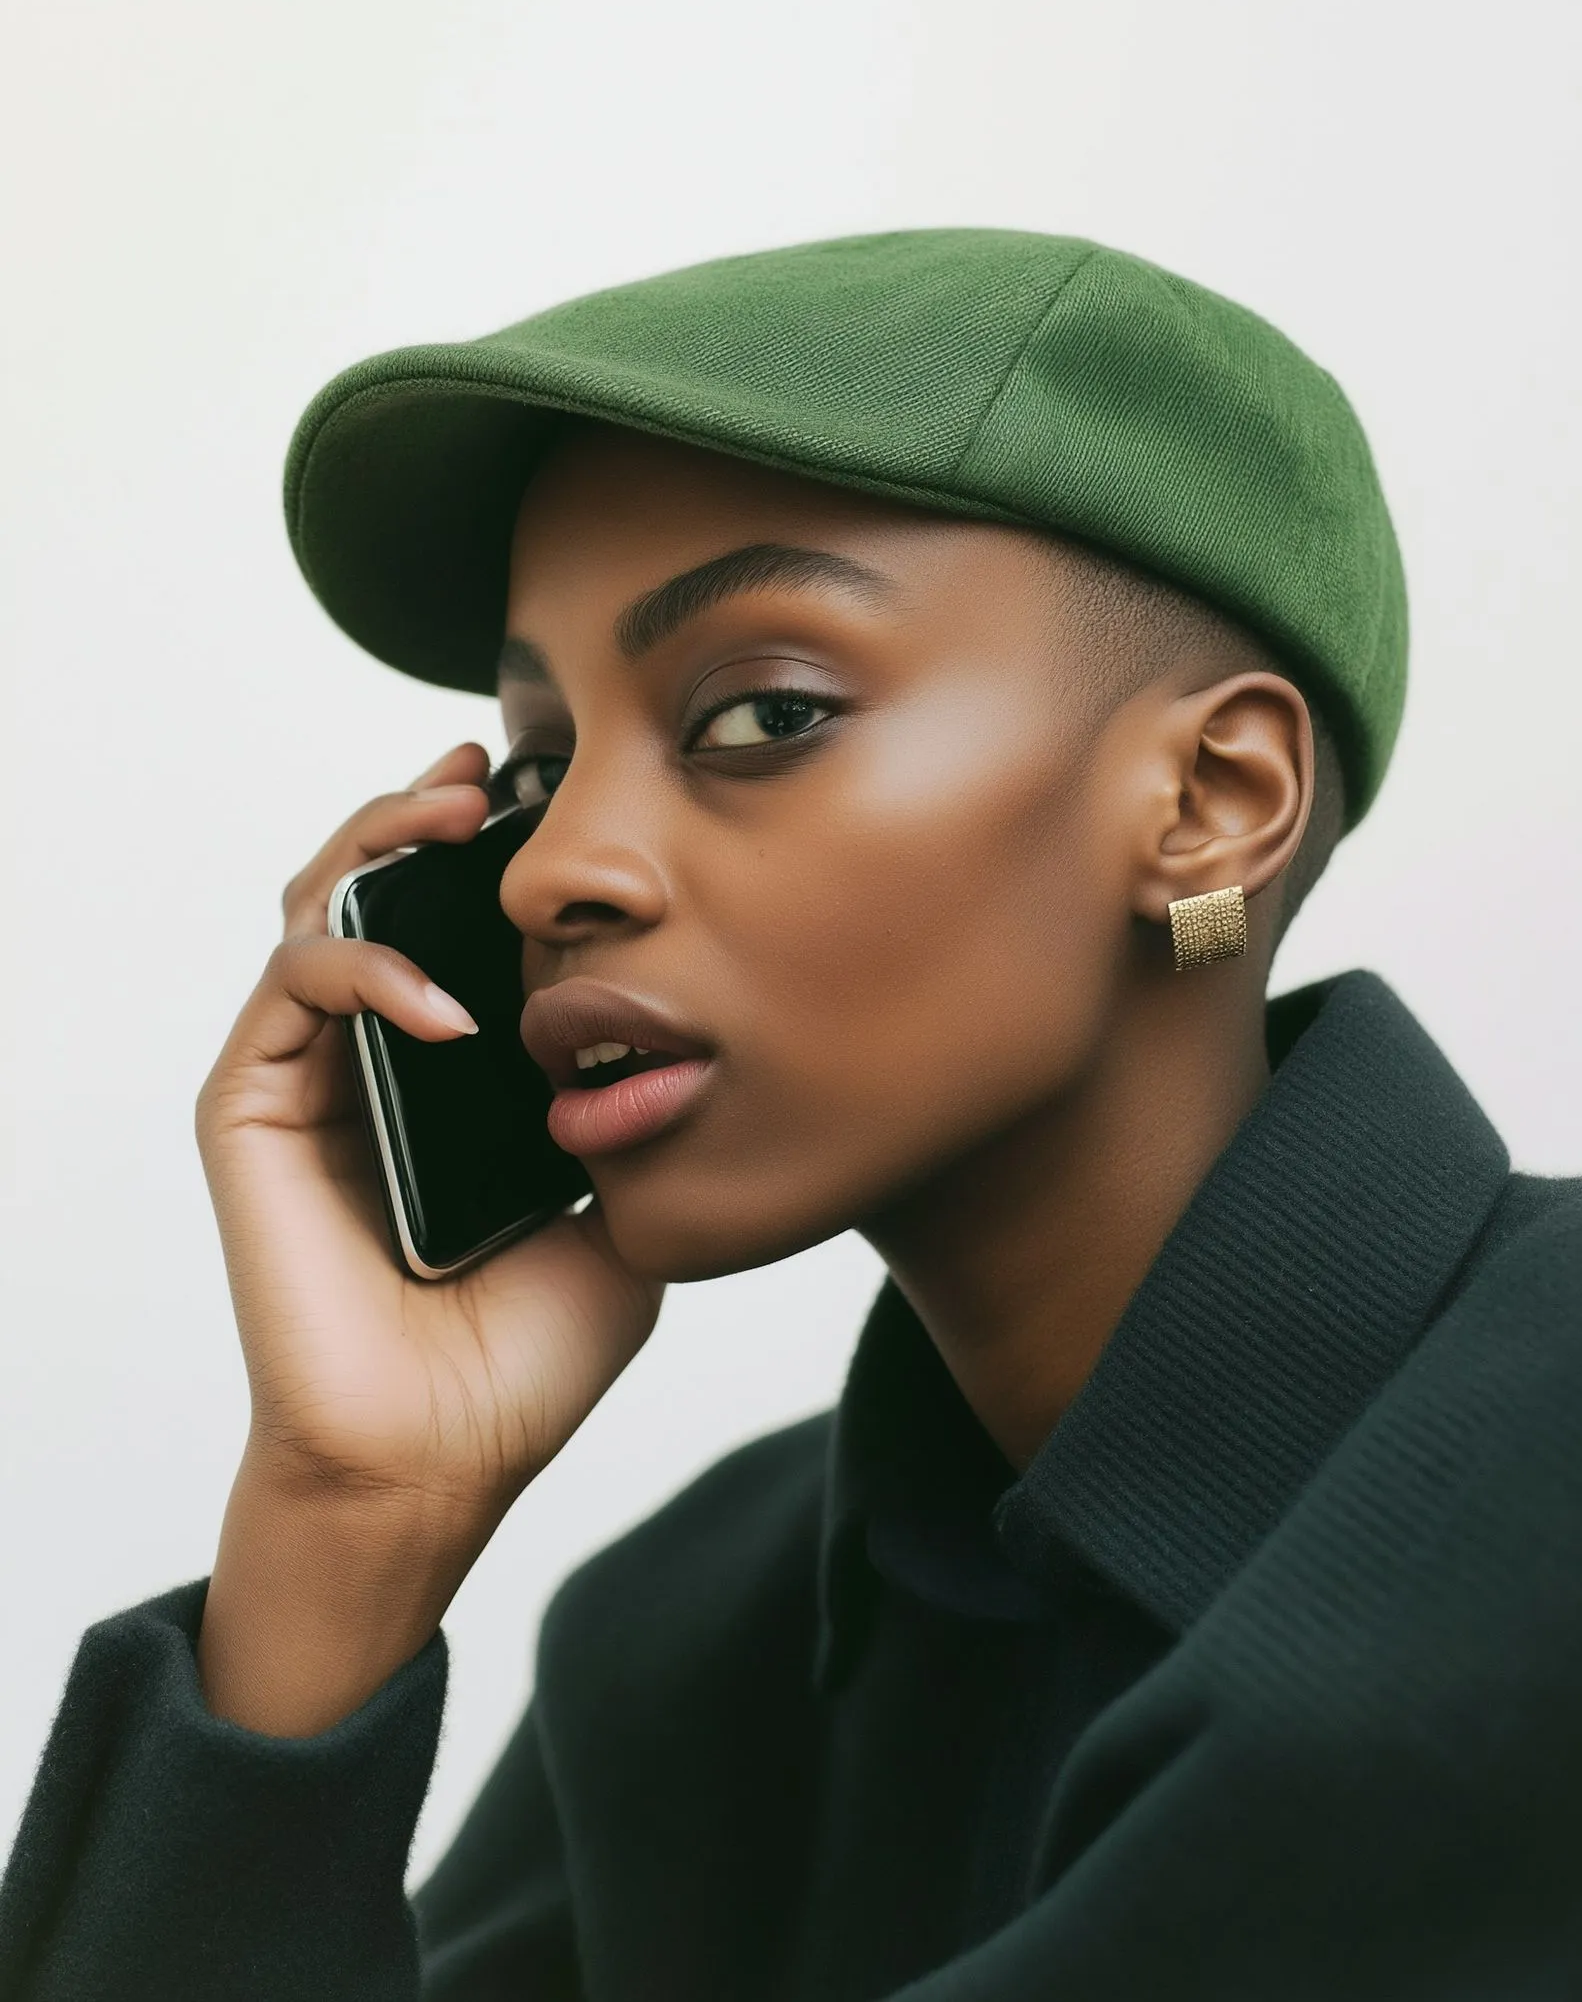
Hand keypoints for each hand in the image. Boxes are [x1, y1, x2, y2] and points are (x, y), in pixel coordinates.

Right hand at [193, 742, 663, 1731]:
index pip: (455, 918)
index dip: (492, 847)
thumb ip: (636, 1113)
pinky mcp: (247, 1110)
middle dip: (427, 807)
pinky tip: (444, 1008)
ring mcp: (305, 1077)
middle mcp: (371, 1055)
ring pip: (317, 905)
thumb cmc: (528, 1350)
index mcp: (449, 1069)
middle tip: (492, 770)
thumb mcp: (622, 1204)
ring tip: (457, 812)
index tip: (561, 788)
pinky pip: (293, 992)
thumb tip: (687, 1022)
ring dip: (380, 841)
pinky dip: (365, 970)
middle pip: (376, 881)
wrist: (445, 1457)